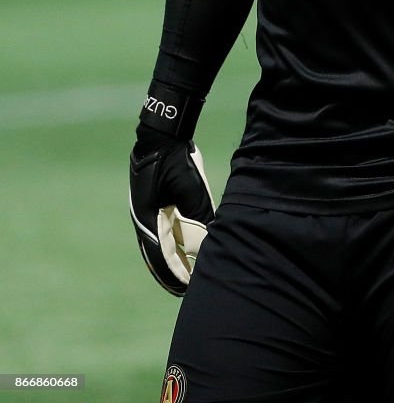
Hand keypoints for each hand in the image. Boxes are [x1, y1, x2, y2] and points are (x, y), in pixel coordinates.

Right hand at [129, 80, 212, 294]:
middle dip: (172, 273)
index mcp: (150, 219)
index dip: (174, 273)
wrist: (162, 138)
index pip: (162, 255)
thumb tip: (210, 239)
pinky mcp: (157, 206)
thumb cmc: (175, 162)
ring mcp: (151, 214)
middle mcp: (147, 220)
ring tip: (187, 277)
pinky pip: (168, 231)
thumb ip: (199, 215)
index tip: (185, 289)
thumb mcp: (190, 189)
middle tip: (185, 291)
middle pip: (160, 255)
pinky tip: (187, 251)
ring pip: (164, 244)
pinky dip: (176, 245)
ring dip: (174, 261)